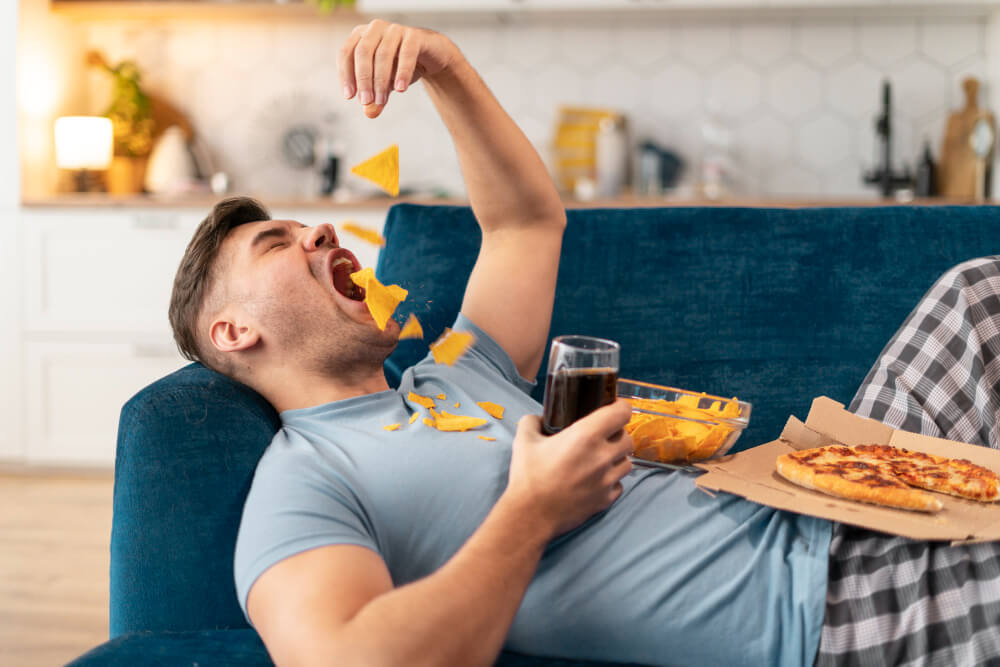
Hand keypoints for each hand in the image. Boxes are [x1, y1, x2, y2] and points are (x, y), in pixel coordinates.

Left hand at [338, 20, 460, 118]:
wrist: (430, 57)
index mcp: (361, 36)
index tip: (349, 97)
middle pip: (363, 52)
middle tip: (366, 102)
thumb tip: (369, 113)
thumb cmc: (400, 66)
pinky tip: (400, 89)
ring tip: (382, 101)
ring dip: (381, 80)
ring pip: (383, 54)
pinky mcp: (415, 35)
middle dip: (363, 79)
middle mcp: (375, 29)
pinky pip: (407, 54)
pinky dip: (402, 72)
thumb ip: (375, 99)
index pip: (346, 53)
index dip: (346, 75)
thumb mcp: (384, 85)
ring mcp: (395, 29)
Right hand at [505, 399, 633, 538]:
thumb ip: (532, 422)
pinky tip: (596, 480)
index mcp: (586, 435)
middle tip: (604, 436)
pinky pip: (619, 485)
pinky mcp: (606, 500)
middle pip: (628, 438)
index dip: (620, 406)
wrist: (531, 515)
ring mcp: (607, 480)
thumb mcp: (524, 441)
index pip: (621, 412)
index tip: (614, 407)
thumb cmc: (528, 477)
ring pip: (627, 463)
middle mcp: (602, 456)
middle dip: (618, 435)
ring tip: (600, 460)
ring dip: (617, 458)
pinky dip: (611, 481)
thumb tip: (538, 419)